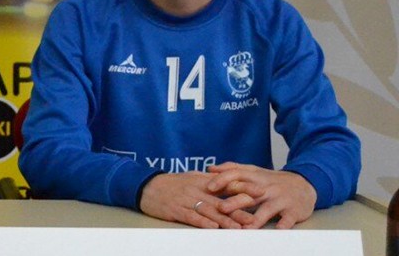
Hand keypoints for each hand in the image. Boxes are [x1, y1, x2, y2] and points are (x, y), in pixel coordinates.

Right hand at [139, 172, 255, 228]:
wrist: (146, 186)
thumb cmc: (170, 184)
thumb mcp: (191, 178)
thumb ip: (210, 181)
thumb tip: (229, 182)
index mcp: (202, 181)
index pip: (226, 183)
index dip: (243, 188)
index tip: (260, 192)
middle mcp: (196, 189)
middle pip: (221, 200)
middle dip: (239, 209)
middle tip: (254, 218)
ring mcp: (186, 200)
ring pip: (209, 211)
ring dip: (224, 220)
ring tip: (238, 228)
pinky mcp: (176, 210)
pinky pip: (191, 216)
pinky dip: (202, 222)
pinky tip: (212, 228)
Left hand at [207, 162, 316, 228]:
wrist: (304, 185)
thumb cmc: (272, 180)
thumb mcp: (254, 171)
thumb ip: (233, 169)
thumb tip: (210, 169)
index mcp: (255, 177)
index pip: (237, 175)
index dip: (222, 180)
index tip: (209, 187)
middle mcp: (266, 188)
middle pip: (248, 194)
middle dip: (234, 201)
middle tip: (221, 208)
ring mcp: (280, 199)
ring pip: (266, 209)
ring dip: (255, 219)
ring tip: (244, 228)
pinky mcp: (293, 211)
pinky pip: (288, 219)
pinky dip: (283, 225)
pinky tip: (276, 231)